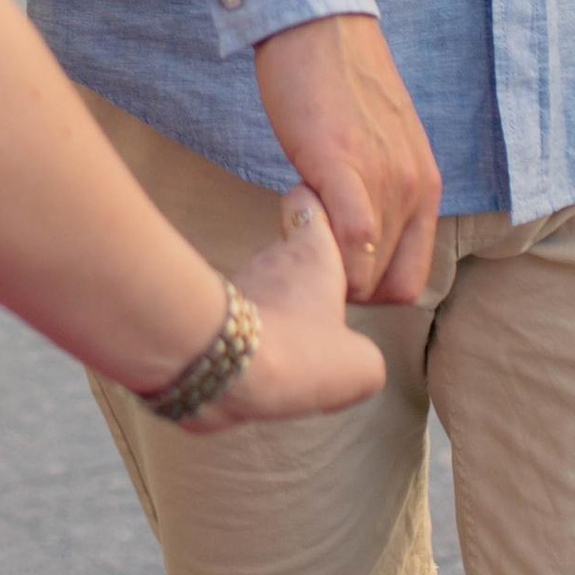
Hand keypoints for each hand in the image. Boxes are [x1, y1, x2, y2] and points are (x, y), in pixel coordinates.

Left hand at [176, 190, 386, 429]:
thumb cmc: (303, 351)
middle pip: (287, 255)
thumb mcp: (360, 365)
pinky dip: (248, 338)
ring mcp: (239, 283)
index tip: (318, 214)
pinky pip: (237, 320)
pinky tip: (258, 368)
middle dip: (300, 280)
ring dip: (274, 312)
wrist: (225, 365)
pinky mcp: (210, 312)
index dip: (314, 206)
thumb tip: (354, 363)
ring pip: (261, 288)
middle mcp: (272, 257)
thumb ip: (364, 357)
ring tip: (289, 349)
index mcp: (314, 254)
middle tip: (316, 316)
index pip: (310, 206)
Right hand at [252, 11, 442, 305]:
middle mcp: (415, 190)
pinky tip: (294, 207)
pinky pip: (352, 236)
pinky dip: (322, 244)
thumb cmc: (337, 83)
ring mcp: (386, 178)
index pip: (409, 282)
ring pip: (363, 272)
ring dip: (323, 264)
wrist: (318, 24)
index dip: (367, 290)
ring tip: (298, 220)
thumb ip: (379, 193)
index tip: (332, 267)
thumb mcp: (379, 147)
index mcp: (426, 189)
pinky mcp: (346, 163)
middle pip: (383, 286)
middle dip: (341, 284)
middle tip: (308, 249)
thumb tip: (355, 242)